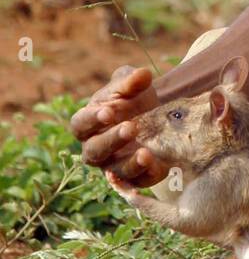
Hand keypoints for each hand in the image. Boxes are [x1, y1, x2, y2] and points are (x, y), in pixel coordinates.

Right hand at [70, 65, 168, 186]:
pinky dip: (144, 179)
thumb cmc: (133, 98)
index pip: (80, 124)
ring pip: (115, 171)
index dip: (92, 119)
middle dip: (112, 140)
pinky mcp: (135, 177)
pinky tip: (157, 169)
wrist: (157, 114)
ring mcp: (114, 165)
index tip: (108, 112)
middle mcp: (95, 148)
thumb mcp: (132, 85)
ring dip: (130, 164)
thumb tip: (142, 74)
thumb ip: (131, 80)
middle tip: (131, 127)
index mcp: (88, 123)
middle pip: (95, 150)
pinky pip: (136, 183)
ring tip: (145, 153)